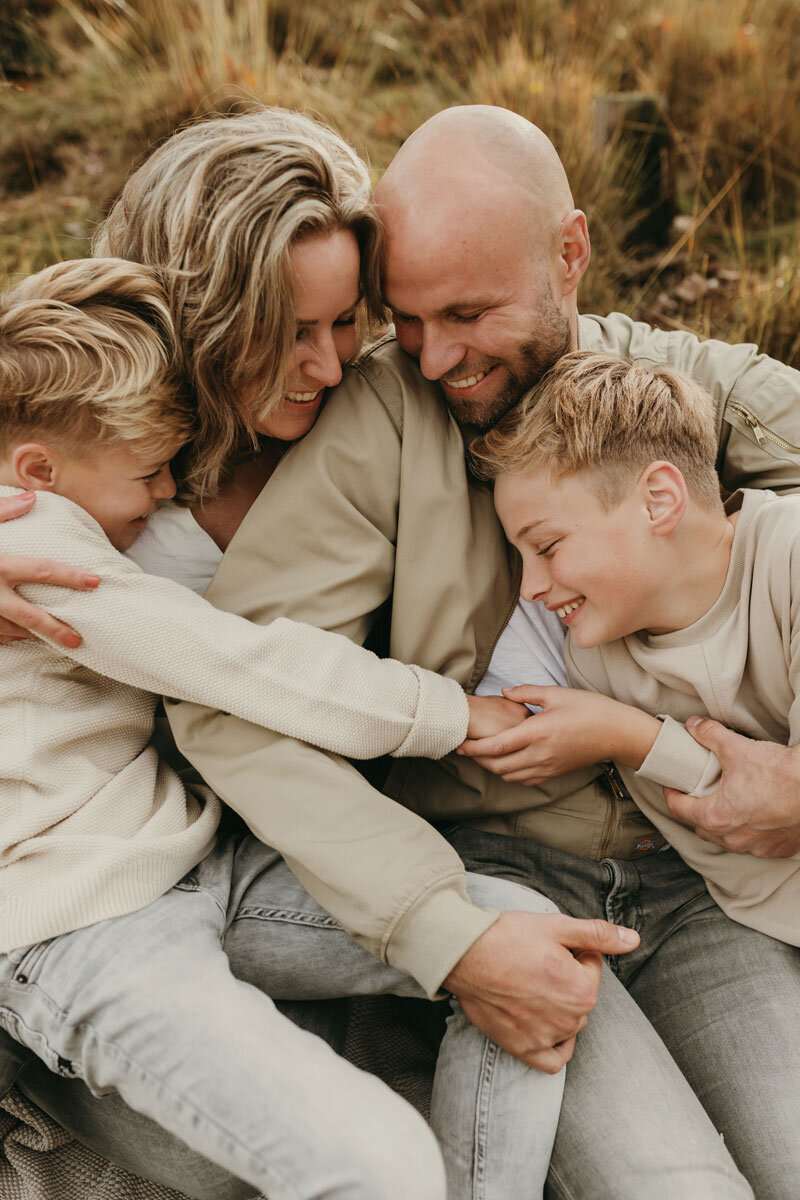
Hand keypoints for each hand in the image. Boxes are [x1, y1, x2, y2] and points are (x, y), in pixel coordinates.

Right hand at [0, 493, 98, 648]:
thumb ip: (1, 511)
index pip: (41, 571)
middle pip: (30, 617)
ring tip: (56, 641)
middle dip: (56, 629)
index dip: (70, 576)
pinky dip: (9, 638)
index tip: (95, 582)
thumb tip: (33, 498)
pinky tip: (22, 638)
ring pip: (10, 632)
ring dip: (34, 638)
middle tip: (80, 639)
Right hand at [443, 910, 638, 1072]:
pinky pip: (553, 1059)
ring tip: (530, 984)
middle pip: (581, 997)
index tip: (549, 945)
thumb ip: (598, 936)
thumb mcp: (557, 926)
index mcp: (583, 990)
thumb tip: (633, 940)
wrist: (464, 955)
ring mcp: (546, 1038)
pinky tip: (544, 1025)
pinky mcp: (523, 1049)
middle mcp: (569, 1020)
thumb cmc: (509, 937)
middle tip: (537, 962)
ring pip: (569, 1024)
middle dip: (567, 979)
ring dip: (558, 1006)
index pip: (591, 968)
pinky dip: (555, 1046)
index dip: (573, 951)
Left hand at [458, 685, 659, 784]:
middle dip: (478, 759)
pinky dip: (509, 775)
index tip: (460, 745)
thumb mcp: (557, 693)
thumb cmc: (591, 709)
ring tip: (481, 755)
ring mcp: (548, 767)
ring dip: (492, 768)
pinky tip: (505, 763)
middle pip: (498, 765)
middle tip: (466, 749)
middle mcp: (540, 755)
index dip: (475, 748)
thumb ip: (526, 693)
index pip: (497, 745)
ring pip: (510, 776)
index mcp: (538, 733)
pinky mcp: (555, 773)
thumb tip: (504, 693)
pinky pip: (524, 780)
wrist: (618, 733)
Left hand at [665, 716, 799, 856]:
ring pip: (728, 839)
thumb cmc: (780, 774)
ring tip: (727, 804)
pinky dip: (750, 832)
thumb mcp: (737, 748)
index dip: (671, 794)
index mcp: (716, 817)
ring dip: (723, 824)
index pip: (679, 809)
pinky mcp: (777, 849)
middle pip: (701, 828)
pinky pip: (754, 844)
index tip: (673, 786)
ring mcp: (757, 847)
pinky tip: (754, 816)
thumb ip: (710, 736)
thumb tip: (694, 726)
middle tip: (699, 793)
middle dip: (696, 811)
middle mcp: (734, 839)